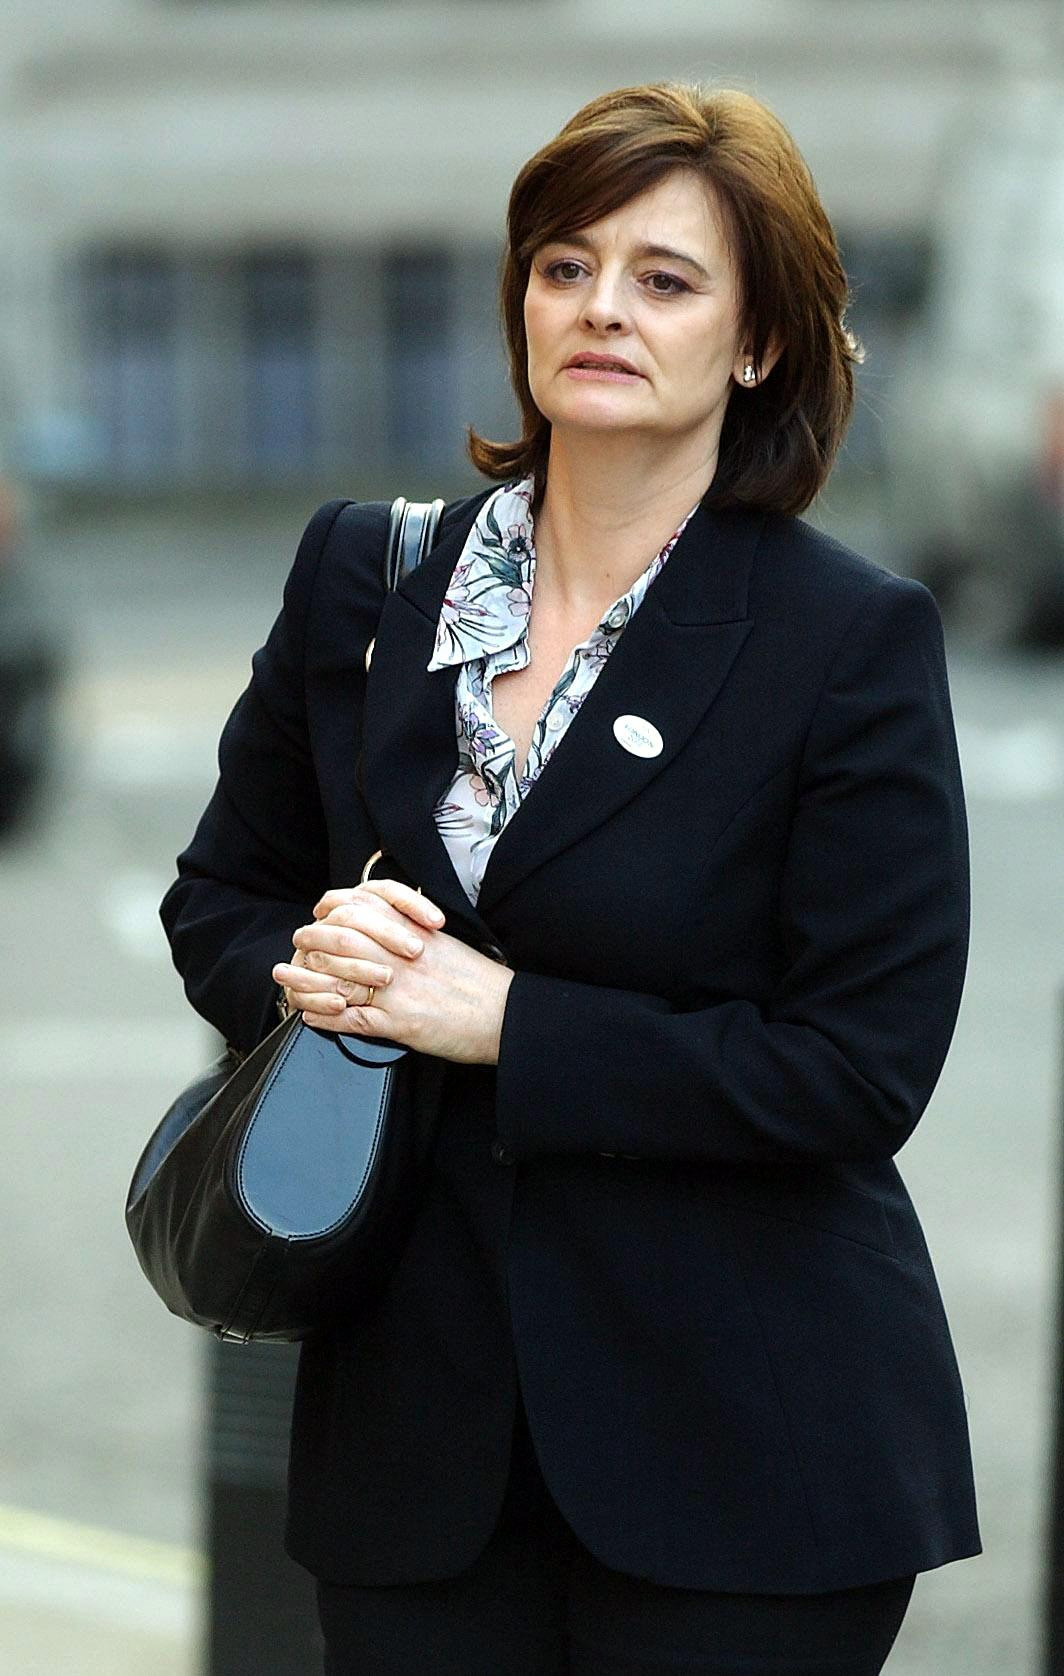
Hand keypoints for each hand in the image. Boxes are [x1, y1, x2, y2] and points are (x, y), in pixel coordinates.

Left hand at [271, 880, 514, 1064]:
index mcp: (415, 933)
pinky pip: (351, 1018)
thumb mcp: (447, 945)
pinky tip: (311, 1015)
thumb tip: (386, 927)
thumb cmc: (480, 983)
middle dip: (312, 941)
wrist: (506, 1015)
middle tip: (297, 944)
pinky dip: (325, 1016)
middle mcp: (402, 956)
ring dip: (305, 979)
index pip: (361, 910)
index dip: (333, 911)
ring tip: (287, 979)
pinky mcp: (400, 1022)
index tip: (321, 915)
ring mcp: (398, 989)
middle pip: (341, 939)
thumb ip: (414, 932)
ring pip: (338, 977)